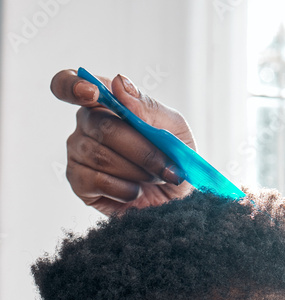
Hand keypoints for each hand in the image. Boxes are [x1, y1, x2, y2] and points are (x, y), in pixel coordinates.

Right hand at [50, 69, 195, 214]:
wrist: (180, 200)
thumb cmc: (175, 159)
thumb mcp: (175, 128)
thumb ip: (148, 106)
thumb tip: (119, 83)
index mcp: (107, 103)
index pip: (72, 83)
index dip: (74, 85)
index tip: (92, 92)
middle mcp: (86, 124)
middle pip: (102, 126)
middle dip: (143, 151)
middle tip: (167, 166)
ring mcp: (79, 152)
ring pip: (101, 156)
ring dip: (138, 172)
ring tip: (155, 178)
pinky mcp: (79, 182)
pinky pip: (96, 181)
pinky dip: (125, 189)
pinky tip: (135, 191)